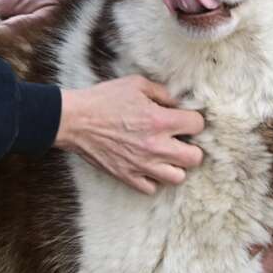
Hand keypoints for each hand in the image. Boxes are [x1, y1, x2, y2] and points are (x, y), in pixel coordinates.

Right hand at [55, 75, 204, 194]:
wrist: (75, 120)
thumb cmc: (104, 99)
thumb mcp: (136, 84)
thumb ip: (162, 92)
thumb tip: (178, 103)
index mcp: (159, 120)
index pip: (197, 125)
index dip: (194, 119)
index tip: (185, 118)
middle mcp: (155, 146)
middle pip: (195, 158)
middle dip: (192, 147)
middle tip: (181, 139)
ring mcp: (142, 165)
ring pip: (178, 177)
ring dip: (175, 165)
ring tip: (166, 154)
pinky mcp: (127, 176)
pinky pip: (152, 188)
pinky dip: (153, 178)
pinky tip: (148, 164)